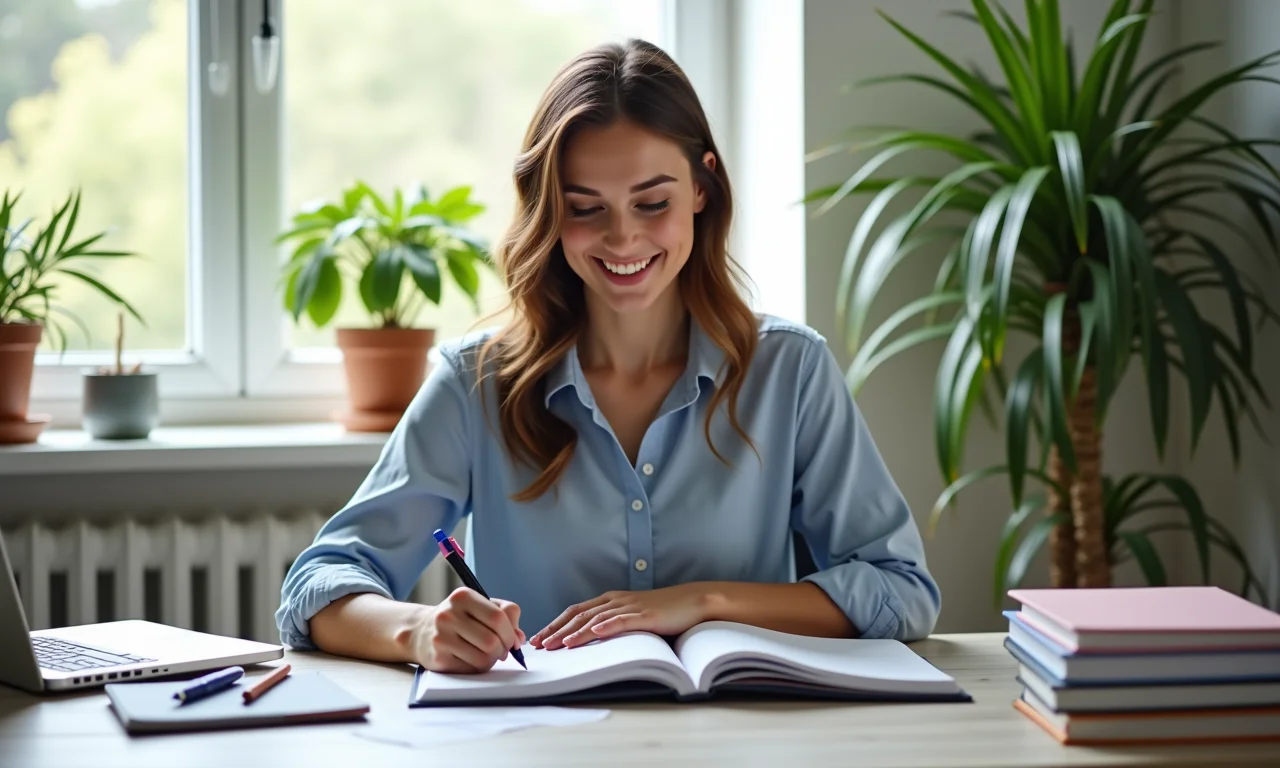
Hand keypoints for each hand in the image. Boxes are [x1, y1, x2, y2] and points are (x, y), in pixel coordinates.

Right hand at [407, 587, 524, 672]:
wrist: (421, 631)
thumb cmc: (459, 618)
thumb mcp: (480, 605)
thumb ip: (506, 614)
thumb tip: (519, 638)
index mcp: (463, 597)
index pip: (498, 617)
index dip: (510, 633)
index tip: (512, 640)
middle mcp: (449, 615)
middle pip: (492, 640)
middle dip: (503, 649)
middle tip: (502, 651)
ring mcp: (441, 637)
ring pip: (483, 657)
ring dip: (492, 660)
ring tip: (488, 654)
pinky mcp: (438, 658)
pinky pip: (471, 668)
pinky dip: (479, 667)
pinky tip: (473, 659)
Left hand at [530, 584, 711, 649]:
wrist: (693, 601)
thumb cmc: (663, 611)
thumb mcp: (633, 615)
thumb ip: (613, 622)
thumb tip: (591, 637)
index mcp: (610, 600)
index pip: (575, 611)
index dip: (555, 624)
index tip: (538, 638)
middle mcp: (615, 601)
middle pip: (579, 614)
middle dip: (556, 630)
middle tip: (539, 645)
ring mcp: (630, 607)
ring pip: (595, 618)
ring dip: (574, 632)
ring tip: (558, 645)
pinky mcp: (645, 615)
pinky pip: (621, 620)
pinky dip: (605, 626)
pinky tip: (593, 633)